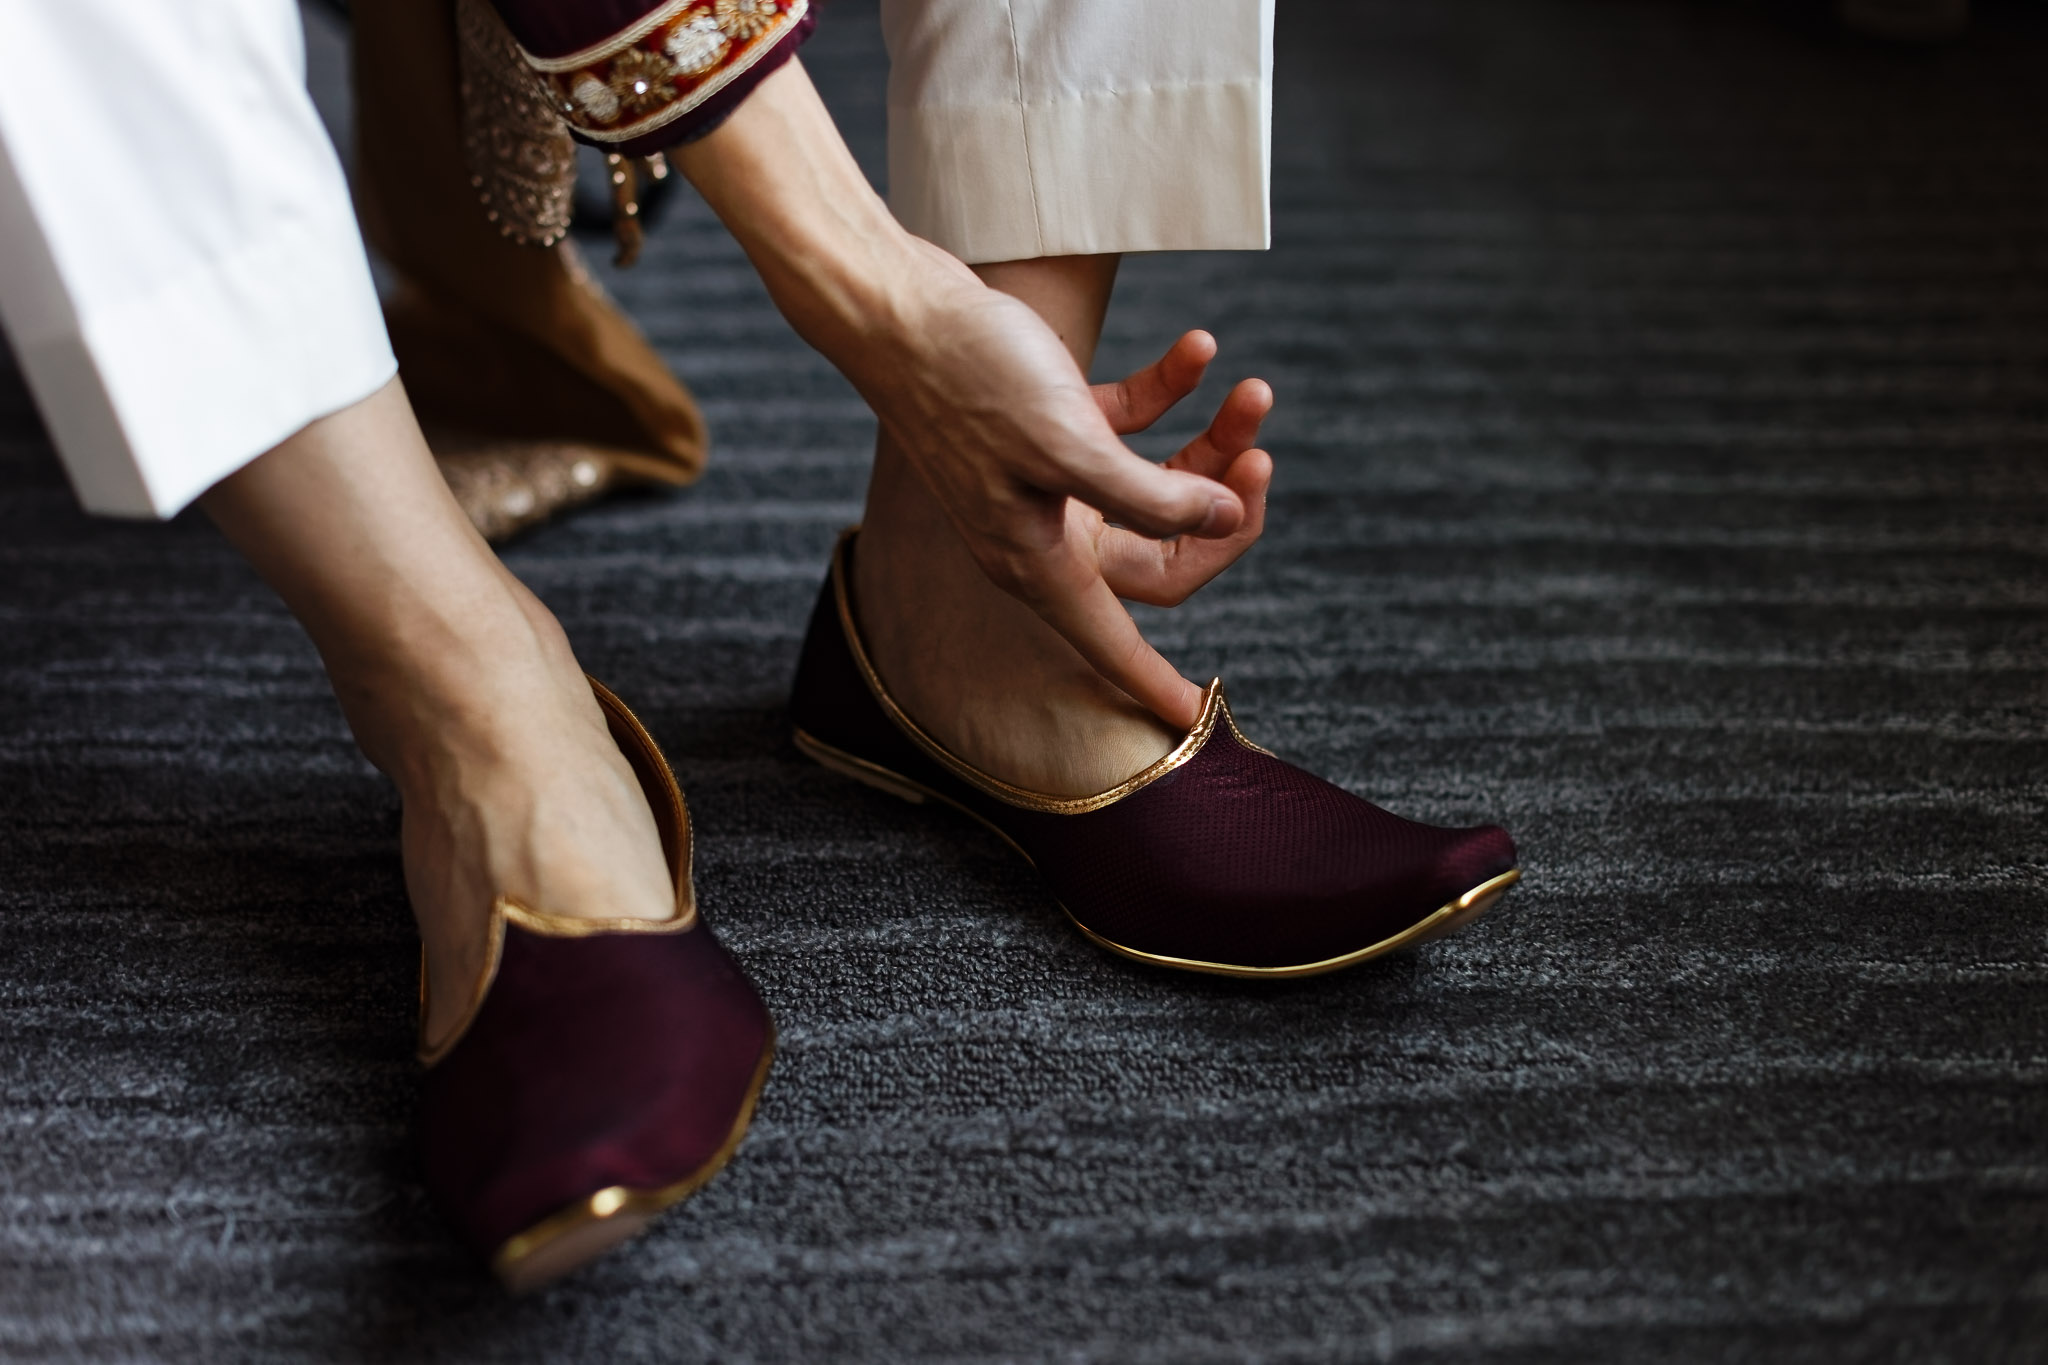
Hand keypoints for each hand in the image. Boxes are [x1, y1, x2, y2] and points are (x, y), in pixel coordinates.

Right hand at [856, 251, 1270, 727]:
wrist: (894, 303)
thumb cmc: (970, 377)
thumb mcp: (1068, 445)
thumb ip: (1150, 497)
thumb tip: (1222, 519)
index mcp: (1038, 559)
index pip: (1112, 639)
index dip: (1152, 680)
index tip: (1193, 715)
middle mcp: (1044, 530)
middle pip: (1159, 551)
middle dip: (1221, 506)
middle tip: (1260, 457)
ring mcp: (1048, 478)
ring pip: (1155, 484)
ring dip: (1210, 443)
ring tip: (1249, 390)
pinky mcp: (1048, 423)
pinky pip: (1129, 424)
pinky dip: (1169, 391)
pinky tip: (1198, 350)